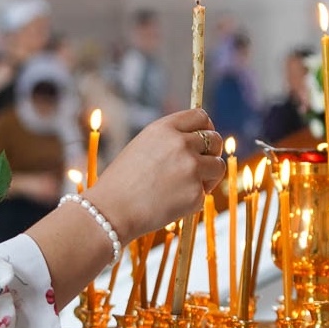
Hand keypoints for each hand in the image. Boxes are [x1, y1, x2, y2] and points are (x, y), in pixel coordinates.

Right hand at [87, 108, 224, 241]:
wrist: (111, 210)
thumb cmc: (122, 182)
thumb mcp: (142, 147)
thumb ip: (169, 140)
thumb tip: (199, 141)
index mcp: (164, 128)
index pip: (200, 116)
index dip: (205, 128)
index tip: (203, 139)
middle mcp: (181, 144)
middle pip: (215, 139)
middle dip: (211, 152)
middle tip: (199, 165)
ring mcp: (191, 168)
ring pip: (217, 166)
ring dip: (208, 175)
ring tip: (185, 186)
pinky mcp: (196, 193)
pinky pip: (205, 192)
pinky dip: (194, 197)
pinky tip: (172, 202)